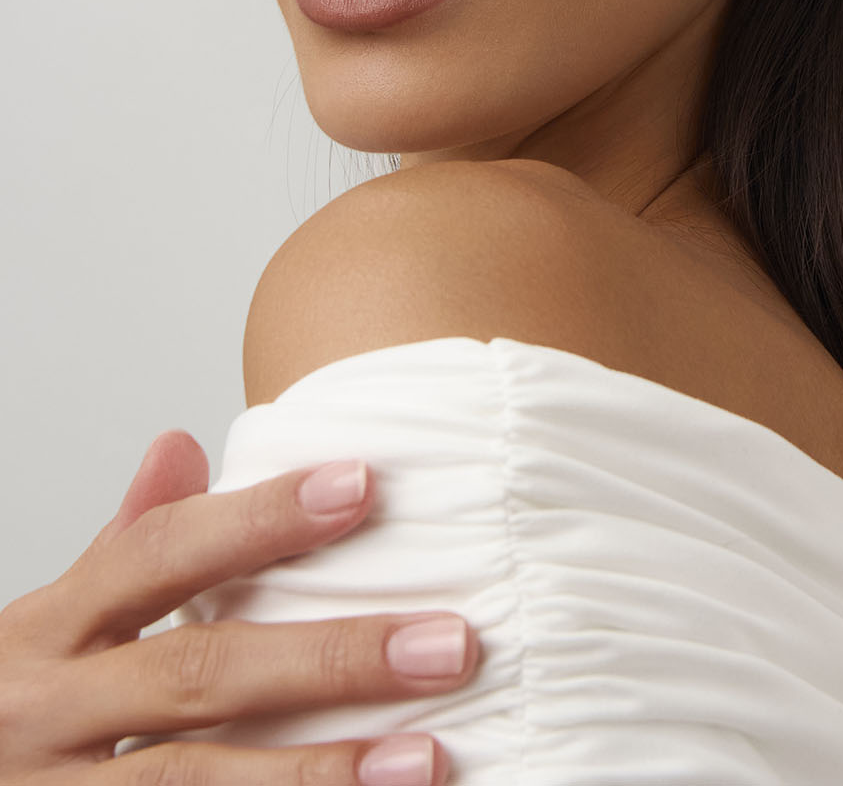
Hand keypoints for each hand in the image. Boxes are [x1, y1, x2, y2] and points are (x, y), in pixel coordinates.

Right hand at [0, 429, 478, 784]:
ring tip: (428, 756)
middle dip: (329, 656)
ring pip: (195, 782)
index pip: (159, 552)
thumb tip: (182, 441)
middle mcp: (43, 713)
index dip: (259, 516)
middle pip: (198, 673)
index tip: (363, 484)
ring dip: (320, 771)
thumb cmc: (10, 713)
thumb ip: (122, 549)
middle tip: (448, 643)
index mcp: (44, 630)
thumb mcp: (47, 626)